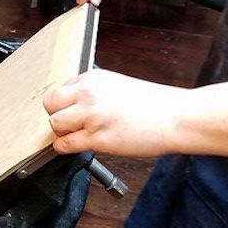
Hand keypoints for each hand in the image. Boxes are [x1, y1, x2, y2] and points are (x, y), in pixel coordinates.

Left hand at [43, 69, 184, 156]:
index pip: (60, 89)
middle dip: (57, 115)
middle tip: (70, 124)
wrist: (177, 117)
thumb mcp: (118, 86)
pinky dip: (64, 148)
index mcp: (93, 79)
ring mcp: (92, 115)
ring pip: (54, 124)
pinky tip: (76, 147)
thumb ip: (94, 93)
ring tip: (78, 135)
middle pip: (50, 104)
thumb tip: (76, 105)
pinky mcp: (97, 138)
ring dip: (62, 132)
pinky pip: (64, 144)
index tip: (72, 112)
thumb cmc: (155, 105)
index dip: (64, 104)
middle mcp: (89, 94)